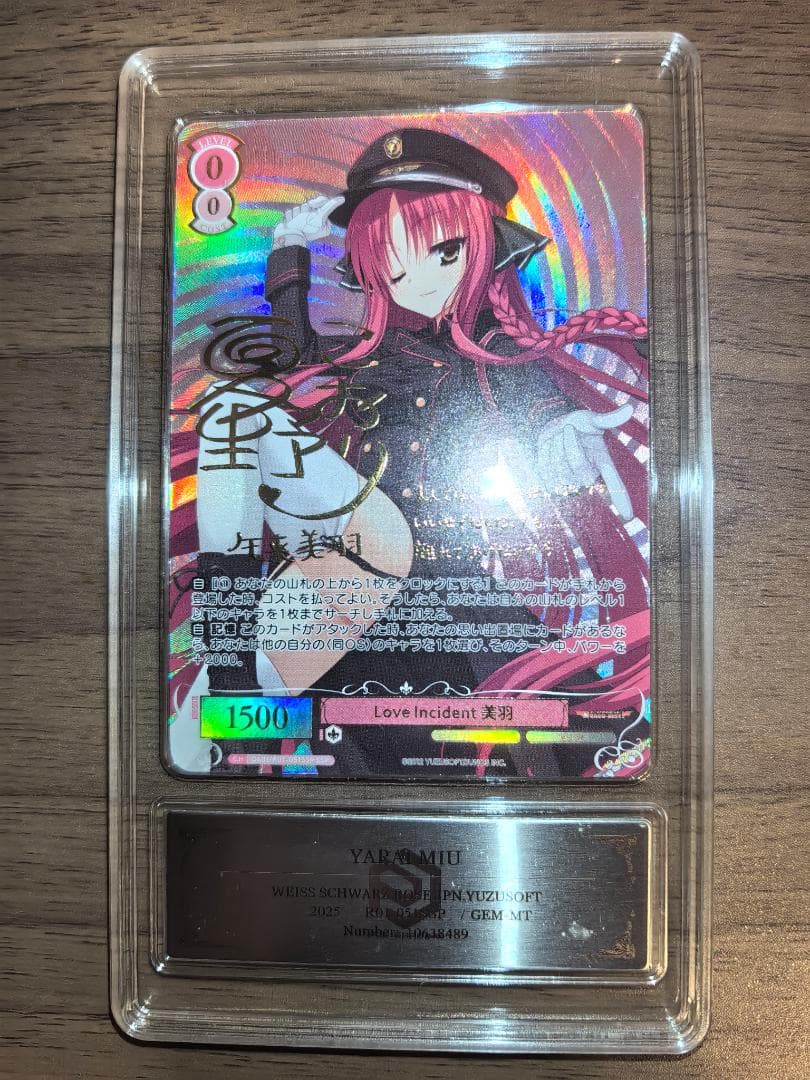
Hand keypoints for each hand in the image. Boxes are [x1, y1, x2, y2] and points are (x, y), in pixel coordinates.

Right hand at [273, 195, 344, 247]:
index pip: (323, 203)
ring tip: (297, 221)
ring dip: (297, 212)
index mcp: (324, 223)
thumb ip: (330, 206)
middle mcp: (315, 222)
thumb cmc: (304, 229)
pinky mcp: (294, 221)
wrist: (287, 237)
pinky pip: (292, 211)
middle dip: (305, 208)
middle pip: (311, 204)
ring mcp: (303, 222)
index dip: (317, 202)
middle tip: (304, 216)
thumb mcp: (319, 216)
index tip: (313, 205)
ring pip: (300, 206)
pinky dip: (290, 216)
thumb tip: (341, 199)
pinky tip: (291, 222)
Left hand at [535, 404, 633, 520]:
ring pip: (559, 465)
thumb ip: (609, 419)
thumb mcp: (593, 420)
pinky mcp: (549, 483)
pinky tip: (550, 445)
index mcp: (603, 464)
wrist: (554, 427)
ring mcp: (568, 484)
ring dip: (555, 444)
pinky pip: (544, 466)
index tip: (629, 516)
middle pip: (578, 465)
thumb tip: (629, 409)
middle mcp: (588, 479)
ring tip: (559, 436)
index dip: (622, 500)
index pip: (615, 484)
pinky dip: (543, 450)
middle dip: (570, 442)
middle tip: (568, 428)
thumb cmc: (579, 426)